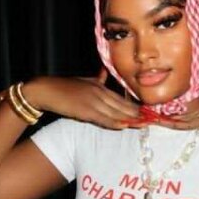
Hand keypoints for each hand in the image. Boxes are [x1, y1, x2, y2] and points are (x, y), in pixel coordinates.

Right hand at [22, 73, 139, 129]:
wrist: (44, 90)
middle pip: (122, 104)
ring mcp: (92, 100)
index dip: (135, 106)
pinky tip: (124, 125)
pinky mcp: (84, 109)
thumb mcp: (83, 81)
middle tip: (153, 121)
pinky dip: (114, 122)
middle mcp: (98, 92)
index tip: (148, 113)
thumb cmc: (63, 87)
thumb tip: (104, 73)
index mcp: (99, 86)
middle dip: (138, 114)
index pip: (122, 98)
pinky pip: (102, 117)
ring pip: (115, 111)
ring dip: (130, 119)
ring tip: (144, 125)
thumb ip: (96, 79)